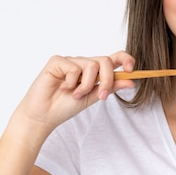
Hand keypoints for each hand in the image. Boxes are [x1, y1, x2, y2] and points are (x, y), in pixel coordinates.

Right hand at [10, 52, 134, 136]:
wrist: (44, 115)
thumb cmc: (65, 106)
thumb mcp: (93, 98)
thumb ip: (110, 88)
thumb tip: (131, 81)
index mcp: (94, 71)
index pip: (113, 58)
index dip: (125, 59)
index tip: (131, 69)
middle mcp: (83, 63)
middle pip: (105, 60)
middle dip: (108, 80)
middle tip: (101, 95)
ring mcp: (70, 61)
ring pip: (91, 65)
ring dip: (86, 85)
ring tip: (74, 95)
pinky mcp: (57, 61)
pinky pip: (74, 68)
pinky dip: (72, 82)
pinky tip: (62, 88)